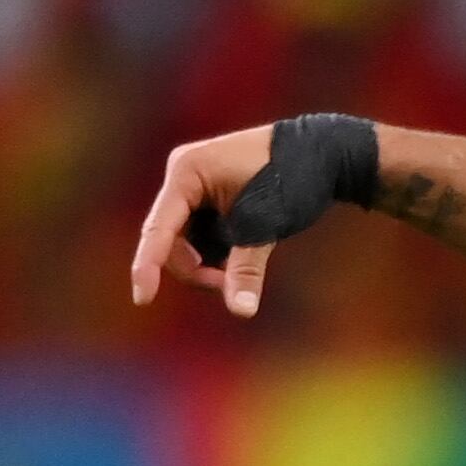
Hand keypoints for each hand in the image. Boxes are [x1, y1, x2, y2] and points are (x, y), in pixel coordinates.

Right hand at [130, 115, 375, 319]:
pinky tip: (244, 249)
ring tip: (241, 268)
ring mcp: (194, 187)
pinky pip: (202, 235)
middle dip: (197, 268)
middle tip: (230, 284)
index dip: (148, 266)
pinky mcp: (209, 197)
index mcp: (186, 172)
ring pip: (187, 242)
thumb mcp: (266, 226)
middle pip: (171, 240)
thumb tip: (241, 311)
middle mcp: (183, 176)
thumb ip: (246, 268)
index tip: (142, 299)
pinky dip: (218, 252)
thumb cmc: (292, 180)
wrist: (322, 154)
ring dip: (209, 263)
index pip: (159, 228)